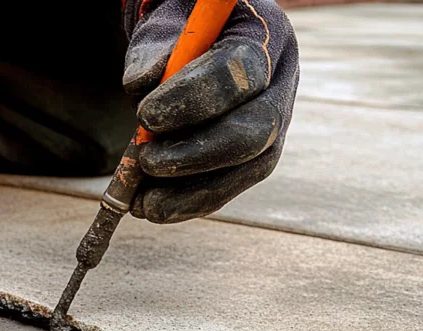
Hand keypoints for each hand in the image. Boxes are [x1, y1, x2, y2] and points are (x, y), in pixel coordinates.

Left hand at [121, 0, 298, 222]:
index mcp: (261, 36)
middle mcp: (281, 81)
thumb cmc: (180, 32)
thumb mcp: (163, 31)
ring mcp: (278, 121)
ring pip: (251, 166)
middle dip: (198, 154)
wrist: (198, 41)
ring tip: (143, 203)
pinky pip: (236, 185)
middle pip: (257, 129)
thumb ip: (152, 54)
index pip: (240, 72)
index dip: (193, 98)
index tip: (145, 116)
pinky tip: (156, 208)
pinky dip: (193, 202)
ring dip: (193, 192)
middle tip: (147, 161)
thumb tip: (142, 85)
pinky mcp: (260, 154)